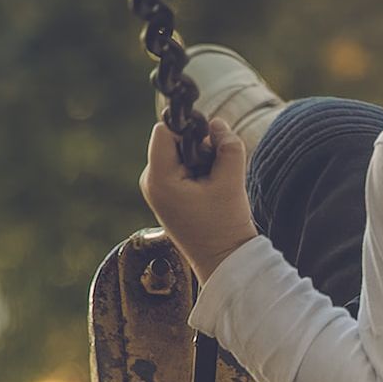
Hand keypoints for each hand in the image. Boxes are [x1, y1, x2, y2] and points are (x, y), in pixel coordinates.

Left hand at [140, 118, 259, 284]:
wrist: (223, 258)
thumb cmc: (224, 223)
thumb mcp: (231, 180)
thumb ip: (228, 146)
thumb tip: (217, 123)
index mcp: (159, 178)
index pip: (164, 131)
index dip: (188, 127)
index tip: (211, 139)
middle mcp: (151, 181)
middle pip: (172, 141)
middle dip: (198, 146)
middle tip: (217, 169)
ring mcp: (156, 188)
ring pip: (179, 153)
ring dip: (201, 159)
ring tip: (215, 184)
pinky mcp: (166, 194)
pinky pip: (181, 167)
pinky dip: (199, 170)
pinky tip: (211, 190)